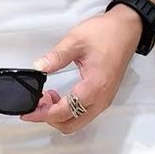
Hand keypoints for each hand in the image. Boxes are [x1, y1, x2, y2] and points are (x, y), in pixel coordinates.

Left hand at [20, 5, 142, 133]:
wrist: (126, 29)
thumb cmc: (106, 33)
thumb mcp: (76, 40)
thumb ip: (56, 56)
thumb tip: (39, 68)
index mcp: (94, 86)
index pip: (64, 111)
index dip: (43, 114)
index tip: (28, 111)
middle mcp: (101, 98)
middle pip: (71, 124)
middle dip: (49, 118)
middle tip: (36, 103)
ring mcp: (104, 99)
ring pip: (78, 121)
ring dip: (59, 115)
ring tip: (46, 98)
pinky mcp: (104, 96)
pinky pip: (84, 113)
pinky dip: (69, 111)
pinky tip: (59, 96)